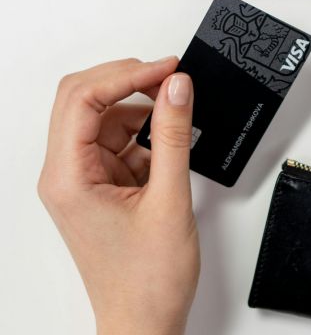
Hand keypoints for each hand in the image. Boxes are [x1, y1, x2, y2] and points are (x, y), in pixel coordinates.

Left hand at [38, 57, 199, 334]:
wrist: (145, 320)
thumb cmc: (147, 279)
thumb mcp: (170, 198)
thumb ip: (173, 135)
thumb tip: (177, 87)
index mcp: (68, 177)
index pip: (83, 100)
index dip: (127, 74)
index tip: (167, 68)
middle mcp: (65, 175)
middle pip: (83, 100)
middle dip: (127, 82)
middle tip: (170, 77)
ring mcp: (82, 179)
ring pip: (103, 118)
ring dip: (139, 110)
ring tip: (178, 115)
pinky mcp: (100, 186)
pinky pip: (118, 141)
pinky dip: (145, 135)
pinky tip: (169, 145)